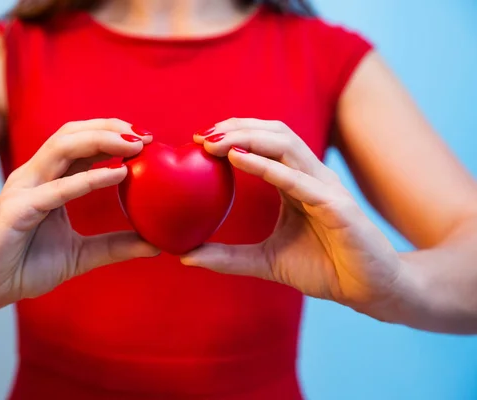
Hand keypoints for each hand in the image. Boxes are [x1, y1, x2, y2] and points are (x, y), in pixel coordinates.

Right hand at [0, 119, 158, 314]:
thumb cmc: (27, 267)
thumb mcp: (82, 255)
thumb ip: (115, 246)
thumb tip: (156, 245)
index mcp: (49, 180)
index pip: (82, 144)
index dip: (114, 136)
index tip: (148, 140)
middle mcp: (36, 176)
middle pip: (73, 134)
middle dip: (110, 128)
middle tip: (146, 135)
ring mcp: (24, 189)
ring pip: (62, 147)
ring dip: (101, 140)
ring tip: (135, 144)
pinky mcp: (16, 209)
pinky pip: (56, 189)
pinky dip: (89, 179)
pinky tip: (118, 174)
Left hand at [182, 118, 401, 312]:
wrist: (369, 290)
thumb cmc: (323, 269)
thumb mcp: (266, 261)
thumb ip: (228, 257)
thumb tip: (185, 255)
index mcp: (296, 182)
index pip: (264, 143)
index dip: (233, 135)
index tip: (198, 141)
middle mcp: (311, 176)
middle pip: (274, 133)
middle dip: (237, 127)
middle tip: (201, 136)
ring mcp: (325, 188)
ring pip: (286, 145)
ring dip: (247, 137)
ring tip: (215, 142)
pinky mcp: (337, 208)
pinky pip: (298, 180)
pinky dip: (267, 166)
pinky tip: (239, 159)